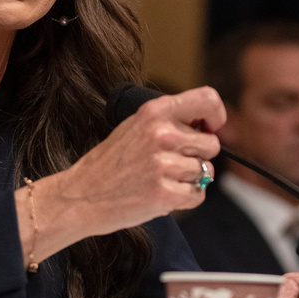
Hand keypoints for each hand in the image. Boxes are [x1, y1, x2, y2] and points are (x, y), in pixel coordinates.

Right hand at [56, 86, 226, 237]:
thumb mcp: (134, 126)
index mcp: (154, 112)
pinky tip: (162, 193)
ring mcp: (164, 164)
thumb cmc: (109, 163)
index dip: (216, 115)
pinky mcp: (165, 193)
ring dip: (189, 179)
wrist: (82, 195)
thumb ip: (169, 121)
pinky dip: (185, 198)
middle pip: (211, 144)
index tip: (210, 127)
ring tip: (160, 179)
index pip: (207, 99)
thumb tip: (207, 125)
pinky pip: (198, 194)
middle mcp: (162, 134)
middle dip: (198, 156)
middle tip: (172, 162)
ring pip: (205, 171)